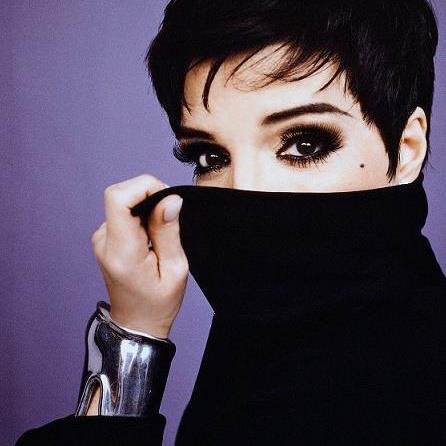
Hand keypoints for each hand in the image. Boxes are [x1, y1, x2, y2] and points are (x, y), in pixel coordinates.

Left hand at [91, 174, 188, 338]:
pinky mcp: (104, 238)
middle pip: (120, 195)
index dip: (144, 187)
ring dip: (146, 207)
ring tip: (159, 236)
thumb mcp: (175, 269)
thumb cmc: (157, 302)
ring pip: (123, 201)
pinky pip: (123, 212)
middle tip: (168, 219)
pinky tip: (150, 237)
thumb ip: (169, 231)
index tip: (166, 200)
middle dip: (149, 196)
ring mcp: (101, 239)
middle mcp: (105, 242)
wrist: (136, 321)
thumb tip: (170, 200)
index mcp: (122, 251)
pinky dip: (140, 215)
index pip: (118, 198)